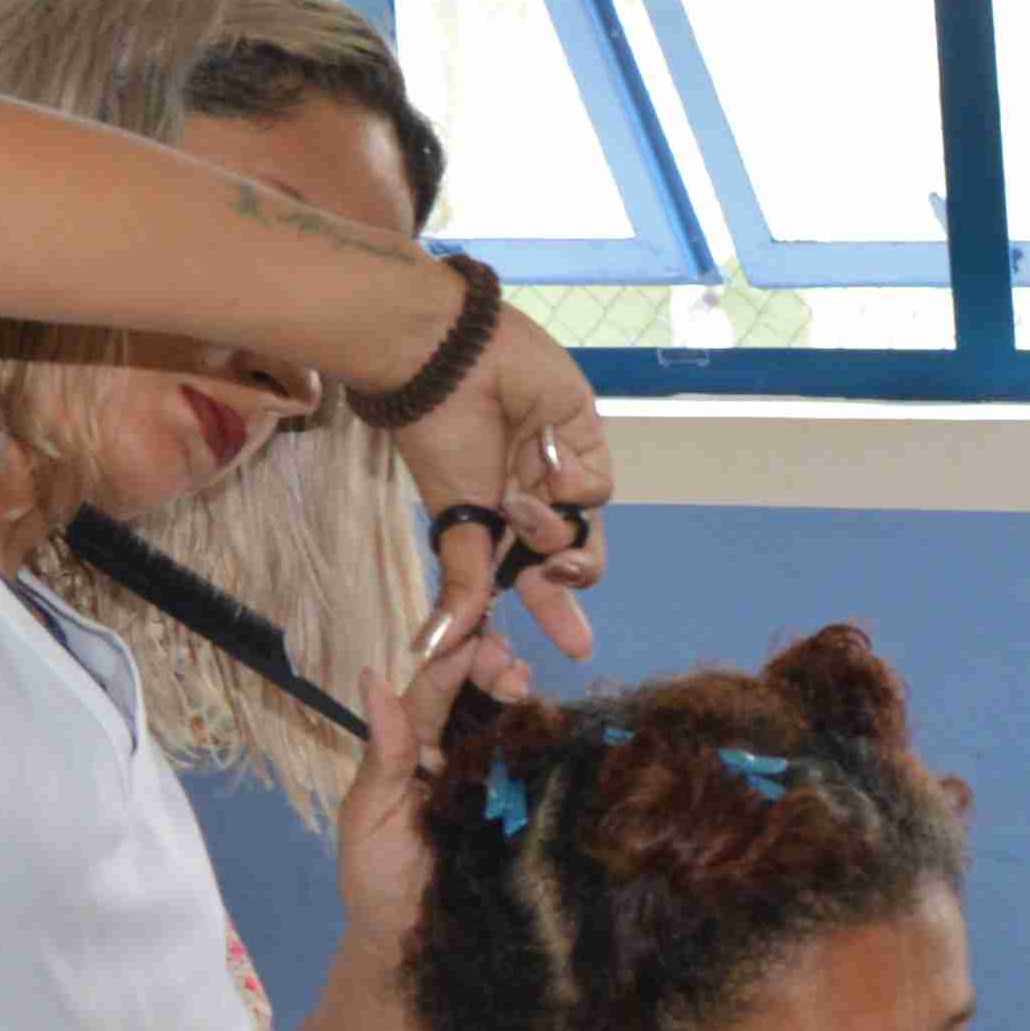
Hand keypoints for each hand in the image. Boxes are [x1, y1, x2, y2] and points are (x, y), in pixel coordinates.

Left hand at [327, 611, 540, 958]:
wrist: (415, 953)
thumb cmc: (380, 885)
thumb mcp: (369, 817)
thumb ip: (382, 754)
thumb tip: (370, 677)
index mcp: (411, 749)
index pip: (433, 690)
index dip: (454, 660)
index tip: (476, 640)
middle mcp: (456, 754)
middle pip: (479, 693)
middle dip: (496, 667)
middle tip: (511, 669)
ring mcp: (494, 780)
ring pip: (512, 720)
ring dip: (523, 696)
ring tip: (529, 688)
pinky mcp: (528, 808)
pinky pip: (540, 765)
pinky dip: (550, 739)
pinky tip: (557, 725)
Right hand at [392, 302, 611, 667]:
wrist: (451, 358)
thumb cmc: (441, 435)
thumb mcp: (456, 518)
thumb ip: (464, 582)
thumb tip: (433, 649)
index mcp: (492, 525)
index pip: (518, 586)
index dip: (533, 622)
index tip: (532, 671)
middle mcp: (529, 506)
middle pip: (561, 570)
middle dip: (565, 605)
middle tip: (575, 643)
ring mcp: (561, 477)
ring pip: (586, 537)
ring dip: (557, 536)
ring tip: (525, 507)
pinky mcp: (588, 445)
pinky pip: (596, 490)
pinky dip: (571, 485)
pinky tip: (544, 456)